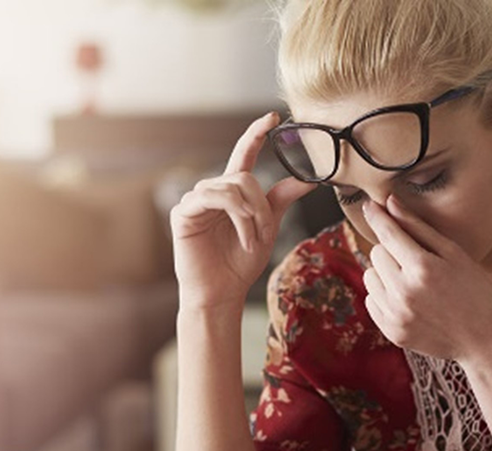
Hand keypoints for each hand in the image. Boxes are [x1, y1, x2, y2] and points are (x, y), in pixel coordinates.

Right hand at [170, 112, 314, 310]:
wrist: (222, 292)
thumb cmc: (240, 263)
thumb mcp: (268, 227)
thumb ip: (281, 200)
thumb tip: (307, 179)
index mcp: (232, 193)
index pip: (245, 155)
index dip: (256, 134)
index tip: (273, 117)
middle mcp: (213, 191)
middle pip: (245, 177)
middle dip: (262, 206)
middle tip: (265, 232)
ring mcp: (195, 200)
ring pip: (232, 187)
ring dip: (251, 215)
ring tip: (253, 240)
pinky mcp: (183, 212)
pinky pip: (214, 199)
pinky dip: (237, 218)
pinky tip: (242, 239)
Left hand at [361, 196, 491, 361]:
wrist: (484, 340)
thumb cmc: (475, 291)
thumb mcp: (454, 254)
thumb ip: (419, 228)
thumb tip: (390, 203)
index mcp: (423, 268)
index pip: (388, 233)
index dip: (377, 216)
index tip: (370, 205)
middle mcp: (404, 292)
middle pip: (376, 253)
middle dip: (392, 250)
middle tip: (416, 260)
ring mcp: (396, 314)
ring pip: (370, 276)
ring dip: (385, 273)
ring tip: (412, 281)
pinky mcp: (392, 331)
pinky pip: (371, 300)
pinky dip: (384, 295)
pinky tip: (408, 299)